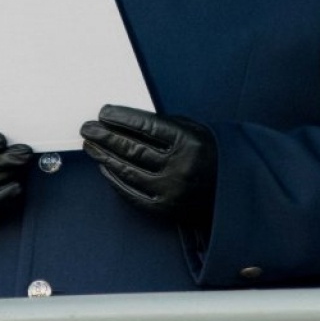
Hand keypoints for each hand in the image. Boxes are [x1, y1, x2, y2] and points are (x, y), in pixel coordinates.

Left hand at [80, 104, 216, 223]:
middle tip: (88, 128)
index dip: (122, 118)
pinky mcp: (164, 208)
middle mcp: (179, 166)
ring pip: (128, 170)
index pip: (146, 126)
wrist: (231, 193)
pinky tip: (104, 168)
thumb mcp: (196, 131)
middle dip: (105, 136)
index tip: (104, 112)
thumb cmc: (210, 156)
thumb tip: (127, 121)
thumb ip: (166, 126)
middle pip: (132, 148)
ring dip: (105, 156)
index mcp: (189, 142)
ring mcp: (171, 189)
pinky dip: (115, 180)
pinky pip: (132, 193)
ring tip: (91, 145)